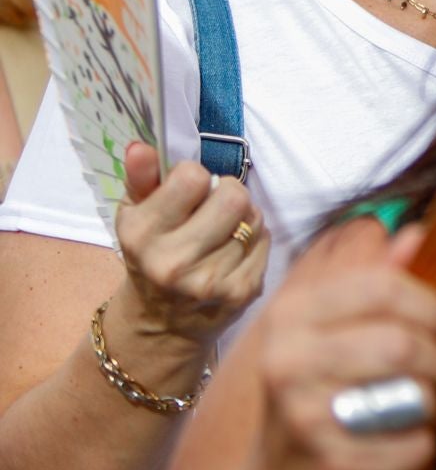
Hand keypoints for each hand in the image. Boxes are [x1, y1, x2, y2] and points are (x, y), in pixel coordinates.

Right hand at [113, 142, 269, 350]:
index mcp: (143, 237)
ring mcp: (211, 281)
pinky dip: (254, 239)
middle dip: (227, 192)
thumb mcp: (135, 216)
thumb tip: (141, 147)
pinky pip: (265, 241)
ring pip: (254, 217)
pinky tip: (233, 250)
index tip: (187, 190)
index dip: (193, 177)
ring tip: (222, 229)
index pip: (192, 179)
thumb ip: (140, 178)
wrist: (161, 322)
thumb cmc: (150, 255)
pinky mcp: (242, 292)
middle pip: (234, 196)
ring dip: (243, 216)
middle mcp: (174, 263)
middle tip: (213, 206)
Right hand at [238, 221, 435, 469]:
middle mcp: (288, 362)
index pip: (384, 287)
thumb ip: (375, 281)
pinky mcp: (331, 467)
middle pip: (403, 343)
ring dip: (430, 401)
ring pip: (414, 394)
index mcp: (291, 316)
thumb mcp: (332, 331)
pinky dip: (420, 447)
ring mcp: (305, 418)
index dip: (430, 305)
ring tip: (413, 405)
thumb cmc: (318, 396)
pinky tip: (395, 446)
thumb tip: (416, 234)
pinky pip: (415, 446)